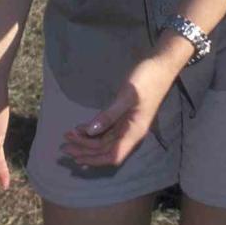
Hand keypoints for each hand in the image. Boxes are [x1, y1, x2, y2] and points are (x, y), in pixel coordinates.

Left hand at [61, 55, 177, 167]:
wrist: (161, 65)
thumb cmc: (147, 79)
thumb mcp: (127, 96)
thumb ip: (109, 115)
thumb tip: (90, 132)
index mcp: (134, 131)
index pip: (113, 156)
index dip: (94, 159)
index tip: (75, 156)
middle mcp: (131, 132)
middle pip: (106, 150)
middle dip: (85, 150)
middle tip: (63, 146)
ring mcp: (128, 125)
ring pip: (105, 141)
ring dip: (86, 141)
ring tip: (68, 137)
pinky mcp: (125, 116)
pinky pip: (107, 130)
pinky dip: (93, 131)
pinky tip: (80, 129)